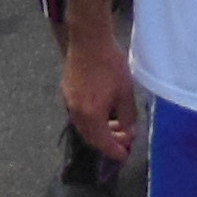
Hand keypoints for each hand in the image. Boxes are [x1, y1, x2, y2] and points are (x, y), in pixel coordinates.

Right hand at [63, 33, 138, 161]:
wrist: (89, 40)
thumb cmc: (110, 65)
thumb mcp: (125, 92)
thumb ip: (128, 116)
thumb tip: (128, 131)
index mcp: (90, 116)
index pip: (103, 143)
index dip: (115, 151)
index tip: (124, 156)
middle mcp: (76, 113)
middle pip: (91, 137)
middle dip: (108, 142)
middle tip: (123, 141)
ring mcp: (69, 102)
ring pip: (85, 126)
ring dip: (100, 130)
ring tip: (116, 125)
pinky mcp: (67, 91)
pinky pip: (80, 114)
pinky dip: (93, 118)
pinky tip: (104, 110)